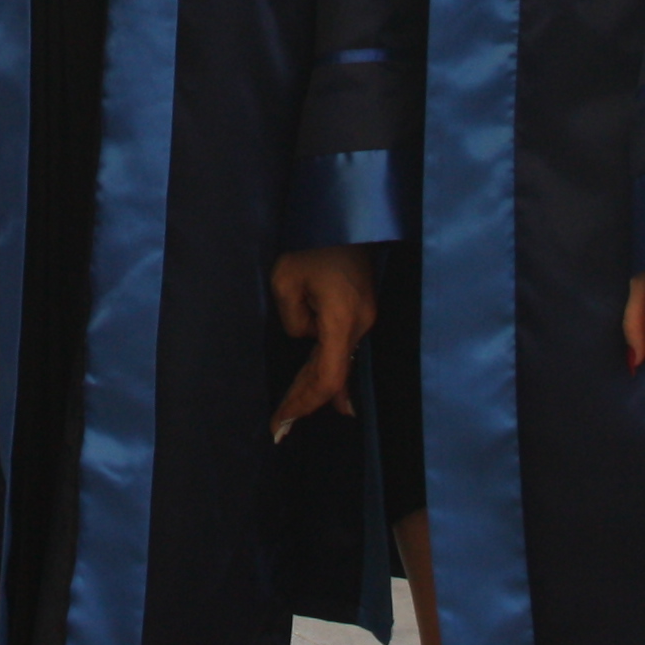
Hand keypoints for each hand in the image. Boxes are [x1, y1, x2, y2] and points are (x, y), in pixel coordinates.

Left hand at [268, 244, 375, 438]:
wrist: (342, 217)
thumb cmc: (311, 244)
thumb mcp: (285, 281)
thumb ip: (293, 321)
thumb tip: (304, 337)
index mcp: (342, 318)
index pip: (328, 376)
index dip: (305, 402)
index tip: (283, 421)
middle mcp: (361, 324)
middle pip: (333, 375)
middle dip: (304, 401)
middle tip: (278, 427)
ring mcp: (365, 318)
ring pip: (338, 363)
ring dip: (314, 386)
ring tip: (289, 413)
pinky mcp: (362, 312)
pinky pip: (342, 349)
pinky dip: (329, 370)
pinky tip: (334, 400)